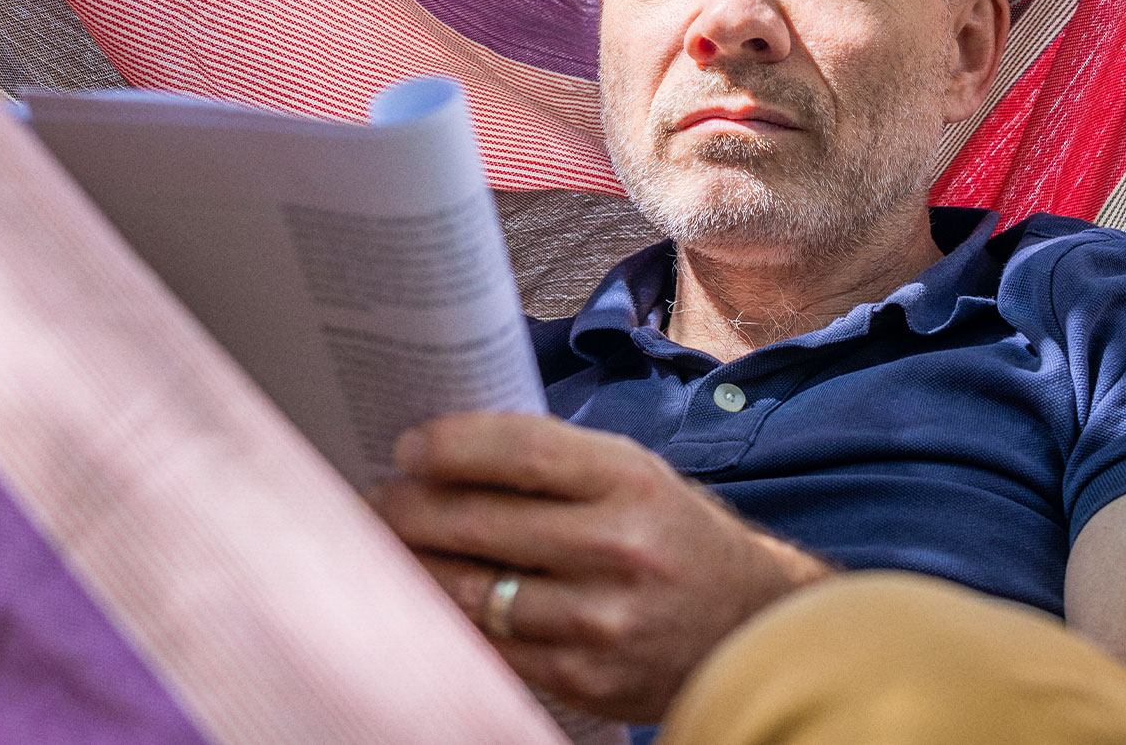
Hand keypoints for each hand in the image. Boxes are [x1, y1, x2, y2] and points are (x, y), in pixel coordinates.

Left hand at [371, 411, 830, 722]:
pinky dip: (451, 623)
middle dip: (407, 509)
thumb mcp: (633, 476)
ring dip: (415, 569)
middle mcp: (617, 548)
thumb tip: (444, 452)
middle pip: (477, 523)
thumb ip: (553, 463)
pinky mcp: (585, 680)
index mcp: (629, 480)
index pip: (518, 451)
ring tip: (388, 550)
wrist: (750, 629)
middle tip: (375, 500)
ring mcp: (600, 621)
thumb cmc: (673, 537)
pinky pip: (491, 648)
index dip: (449, 446)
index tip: (408, 447)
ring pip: (471, 593)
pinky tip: (429, 602)